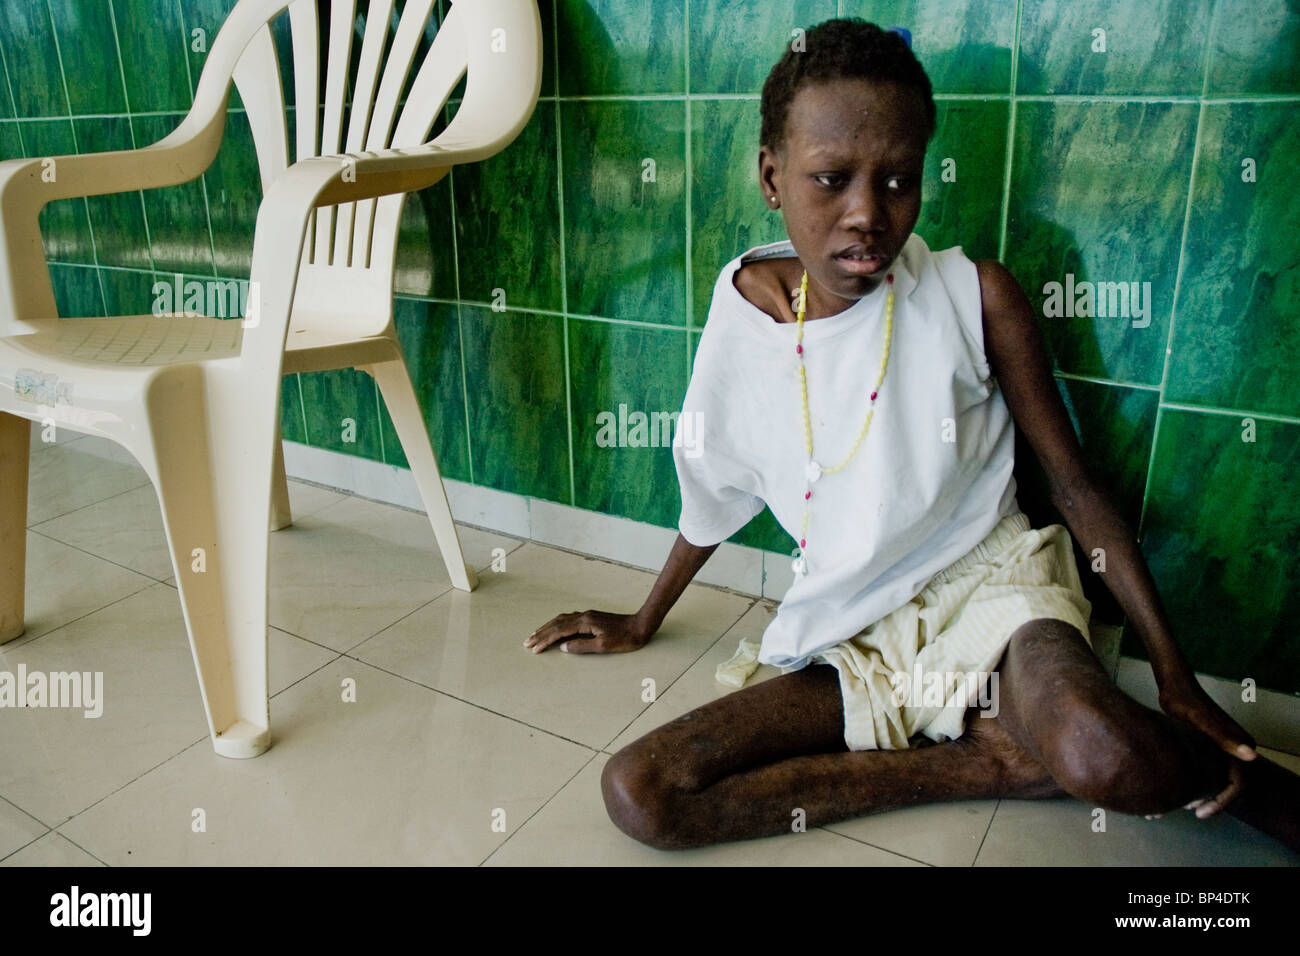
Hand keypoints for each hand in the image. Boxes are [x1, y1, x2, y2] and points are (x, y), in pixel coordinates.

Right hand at [524, 610, 650, 654]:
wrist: (641, 625)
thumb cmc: (625, 638)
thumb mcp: (603, 646)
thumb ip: (582, 646)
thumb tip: (563, 647)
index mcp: (585, 623)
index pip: (559, 631)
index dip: (545, 640)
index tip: (533, 648)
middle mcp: (584, 616)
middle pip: (557, 623)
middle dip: (541, 633)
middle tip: (527, 642)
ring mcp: (588, 615)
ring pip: (562, 619)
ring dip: (548, 627)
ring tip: (537, 634)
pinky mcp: (592, 617)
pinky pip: (569, 618)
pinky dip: (558, 624)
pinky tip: (557, 627)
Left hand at [1158, 675, 1256, 818]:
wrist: (1174, 685)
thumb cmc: (1187, 701)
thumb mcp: (1202, 722)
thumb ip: (1225, 738)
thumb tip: (1252, 755)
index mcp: (1242, 746)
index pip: (1237, 785)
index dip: (1221, 802)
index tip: (1201, 812)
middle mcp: (1236, 748)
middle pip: (1226, 785)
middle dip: (1209, 801)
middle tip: (1188, 811)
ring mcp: (1222, 748)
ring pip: (1213, 780)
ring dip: (1199, 794)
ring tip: (1177, 805)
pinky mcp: (1208, 747)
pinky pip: (1204, 771)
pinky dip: (1191, 782)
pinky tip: (1173, 789)